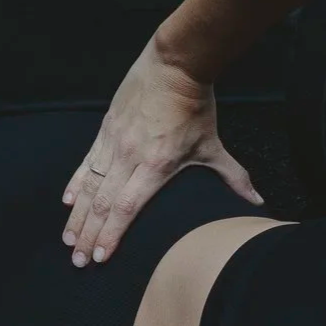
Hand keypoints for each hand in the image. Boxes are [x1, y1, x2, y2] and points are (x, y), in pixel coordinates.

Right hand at [62, 42, 264, 266]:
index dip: (112, 235)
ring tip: (68, 240)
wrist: (174, 65)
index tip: (100, 257)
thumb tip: (257, 201)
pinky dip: (77, 184)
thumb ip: (233, 177)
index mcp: (156, 166)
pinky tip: (68, 202)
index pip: (128, 209)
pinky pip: (87, 163)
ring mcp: (115, 142)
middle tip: (78, 260)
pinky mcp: (106, 129)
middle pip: (104, 204)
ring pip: (91, 186)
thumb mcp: (213, 145)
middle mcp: (130, 157)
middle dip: (88, 235)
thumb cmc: (195, 107)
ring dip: (78, 216)